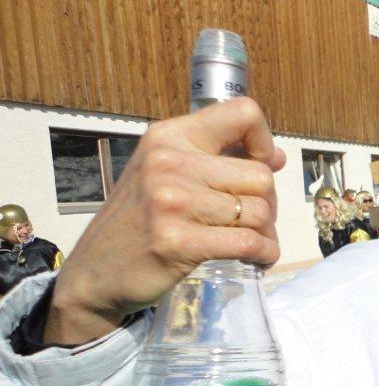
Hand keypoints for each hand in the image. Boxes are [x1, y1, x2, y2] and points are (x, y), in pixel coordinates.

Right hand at [46, 98, 285, 344]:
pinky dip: (264, 254)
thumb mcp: (168, 175)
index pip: (242, 113)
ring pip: (259, 212)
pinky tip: (256, 258)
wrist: (95, 272)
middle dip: (268, 203)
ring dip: (266, 233)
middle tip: (253, 221)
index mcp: (169, 137)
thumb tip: (277, 158)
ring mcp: (171, 202)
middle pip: (260, 176)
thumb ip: (221, 161)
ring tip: (251, 242)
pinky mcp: (178, 242)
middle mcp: (169, 162)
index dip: (263, 141)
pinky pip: (249, 243)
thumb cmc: (139, 222)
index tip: (258, 167)